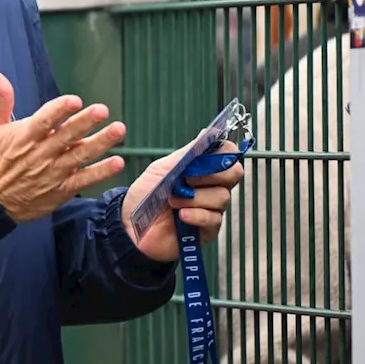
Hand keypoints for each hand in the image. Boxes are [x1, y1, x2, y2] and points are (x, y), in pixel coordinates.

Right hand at [0, 70, 126, 222]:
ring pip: (79, 156)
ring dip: (100, 143)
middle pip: (66, 136)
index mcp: (24, 137)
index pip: (43, 121)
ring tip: (118, 130)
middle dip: (85, 122)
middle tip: (102, 110)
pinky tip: (118, 162)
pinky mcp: (60, 190)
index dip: (59, 110)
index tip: (74, 100)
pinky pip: (83, 180)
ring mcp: (52, 173)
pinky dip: (101, 172)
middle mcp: (40, 154)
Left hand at [119, 137, 243, 261]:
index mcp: (202, 169)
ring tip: (172, 201)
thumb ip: (186, 154)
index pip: (228, 154)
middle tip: (187, 179)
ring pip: (222, 196)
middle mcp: (211, 187)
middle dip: (211, 174)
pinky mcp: (208, 229)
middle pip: (234, 173)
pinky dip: (196, 214)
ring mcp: (212, 208)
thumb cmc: (145, 195)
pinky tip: (181, 216)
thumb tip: (206, 134)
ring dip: (195, 197)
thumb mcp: (162, 169)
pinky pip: (213, 218)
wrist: (130, 224)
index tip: (203, 158)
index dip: (222, 153)